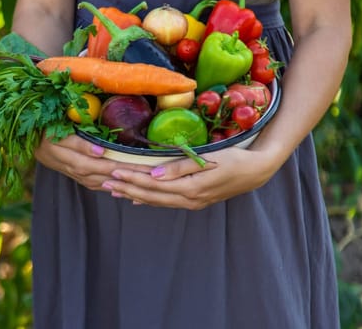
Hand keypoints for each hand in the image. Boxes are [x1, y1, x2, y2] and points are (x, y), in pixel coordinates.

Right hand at [35, 134, 152, 190]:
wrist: (26, 139)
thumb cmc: (43, 127)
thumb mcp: (57, 129)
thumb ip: (78, 141)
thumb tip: (101, 151)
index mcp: (66, 156)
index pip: (99, 164)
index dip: (119, 166)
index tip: (139, 164)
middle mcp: (71, 169)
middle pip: (104, 175)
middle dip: (127, 175)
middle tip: (148, 174)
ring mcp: (73, 174)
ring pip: (101, 182)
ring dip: (121, 183)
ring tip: (141, 181)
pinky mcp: (75, 176)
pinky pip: (96, 185)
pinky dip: (111, 187)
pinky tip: (124, 187)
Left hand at [101, 146, 281, 209]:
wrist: (256, 171)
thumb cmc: (234, 159)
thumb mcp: (210, 160)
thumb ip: (180, 167)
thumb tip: (153, 175)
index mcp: (190, 188)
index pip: (153, 185)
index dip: (131, 178)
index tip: (113, 172)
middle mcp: (188, 199)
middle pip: (150, 195)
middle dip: (126, 188)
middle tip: (105, 182)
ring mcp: (191, 202)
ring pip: (156, 200)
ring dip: (134, 195)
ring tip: (114, 190)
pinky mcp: (194, 200)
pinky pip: (166, 201)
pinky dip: (149, 199)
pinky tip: (137, 198)